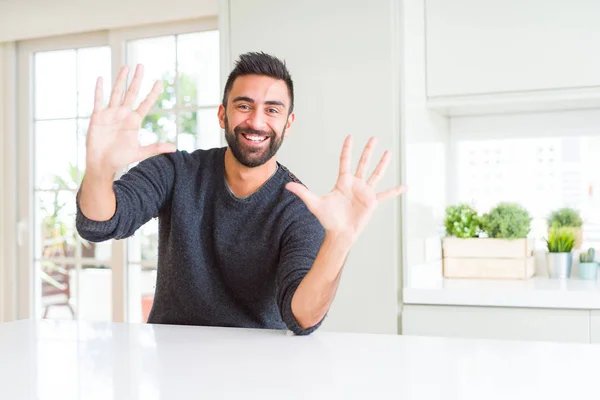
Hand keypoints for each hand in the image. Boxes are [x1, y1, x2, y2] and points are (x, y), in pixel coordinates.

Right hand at [86, 64, 175, 174]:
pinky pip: (98, 100)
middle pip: (131, 93)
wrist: (102, 163)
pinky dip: (99, 90)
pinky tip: (101, 78)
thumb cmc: (120, 158)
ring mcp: (110, 114)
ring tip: (126, 67)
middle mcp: (123, 114)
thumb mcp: (140, 152)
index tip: (159, 81)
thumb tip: (174, 148)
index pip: (145, 103)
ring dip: (120, 80)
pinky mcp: (97, 116)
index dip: (152, 93)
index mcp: (134, 121)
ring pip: (116, 93)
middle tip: (141, 65)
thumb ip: (156, 148)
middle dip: (137, 80)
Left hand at [286, 136, 406, 243]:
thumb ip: (302, 192)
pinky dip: (395, 191)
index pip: (345, 161)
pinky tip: (405, 186)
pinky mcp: (373, 202)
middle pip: (363, 163)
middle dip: (368, 150)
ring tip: (389, 152)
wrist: (339, 233)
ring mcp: (365, 192)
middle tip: (373, 137)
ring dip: (382, 163)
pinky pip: (386, 195)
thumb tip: (287, 186)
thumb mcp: (314, 203)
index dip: (347, 149)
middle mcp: (356, 184)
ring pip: (376, 174)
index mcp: (343, 182)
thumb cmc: (327, 219)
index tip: (350, 137)